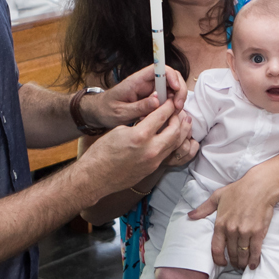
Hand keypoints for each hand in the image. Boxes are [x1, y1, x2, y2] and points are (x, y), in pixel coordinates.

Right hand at [78, 97, 192, 195]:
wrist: (96, 177)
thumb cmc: (102, 152)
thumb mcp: (119, 130)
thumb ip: (139, 123)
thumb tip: (152, 118)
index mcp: (140, 135)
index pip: (161, 115)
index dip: (168, 106)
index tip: (169, 101)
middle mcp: (150, 149)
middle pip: (175, 130)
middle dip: (178, 118)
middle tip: (177, 111)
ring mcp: (153, 161)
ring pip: (176, 143)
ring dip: (181, 131)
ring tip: (182, 122)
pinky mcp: (153, 169)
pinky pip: (169, 153)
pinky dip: (174, 142)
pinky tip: (172, 137)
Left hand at [83, 65, 186, 129]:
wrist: (98, 113)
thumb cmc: (107, 110)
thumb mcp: (121, 112)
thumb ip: (139, 107)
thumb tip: (158, 101)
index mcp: (136, 81)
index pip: (159, 69)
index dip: (171, 75)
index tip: (175, 89)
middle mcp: (145, 83)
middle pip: (170, 77)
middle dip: (178, 90)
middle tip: (177, 107)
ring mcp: (150, 90)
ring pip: (171, 89)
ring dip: (176, 100)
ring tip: (173, 114)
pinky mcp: (151, 99)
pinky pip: (167, 99)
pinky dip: (171, 107)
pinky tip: (168, 117)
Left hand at [187, 173, 273, 269]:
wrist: (260, 187)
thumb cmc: (238, 190)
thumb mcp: (217, 196)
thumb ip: (203, 209)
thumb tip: (190, 216)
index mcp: (220, 224)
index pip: (216, 248)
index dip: (218, 259)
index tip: (222, 263)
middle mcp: (232, 230)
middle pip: (231, 253)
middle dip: (233, 261)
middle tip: (235, 264)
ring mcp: (245, 232)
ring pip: (243, 254)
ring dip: (243, 262)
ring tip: (243, 265)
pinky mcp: (258, 232)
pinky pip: (255, 251)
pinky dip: (254, 260)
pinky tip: (253, 264)